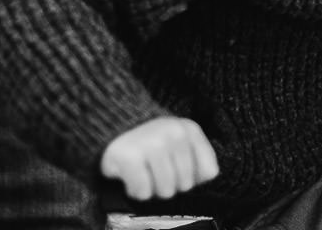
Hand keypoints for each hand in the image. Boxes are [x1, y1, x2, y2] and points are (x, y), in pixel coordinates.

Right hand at [100, 116, 218, 201]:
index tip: (178, 169)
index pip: (209, 172)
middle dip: (170, 184)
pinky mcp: (130, 157)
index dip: (193, 178)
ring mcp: (152, 144)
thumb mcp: (181, 143)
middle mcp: (174, 133)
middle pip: (185, 185)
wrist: (113, 128)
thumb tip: (208, 175)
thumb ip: (199, 159)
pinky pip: (143, 192)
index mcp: (190, 130)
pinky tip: (131, 177)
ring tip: (145, 173)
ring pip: (166, 191)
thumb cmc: (152, 142)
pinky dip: (136, 190)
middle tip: (156, 171)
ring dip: (153, 189)